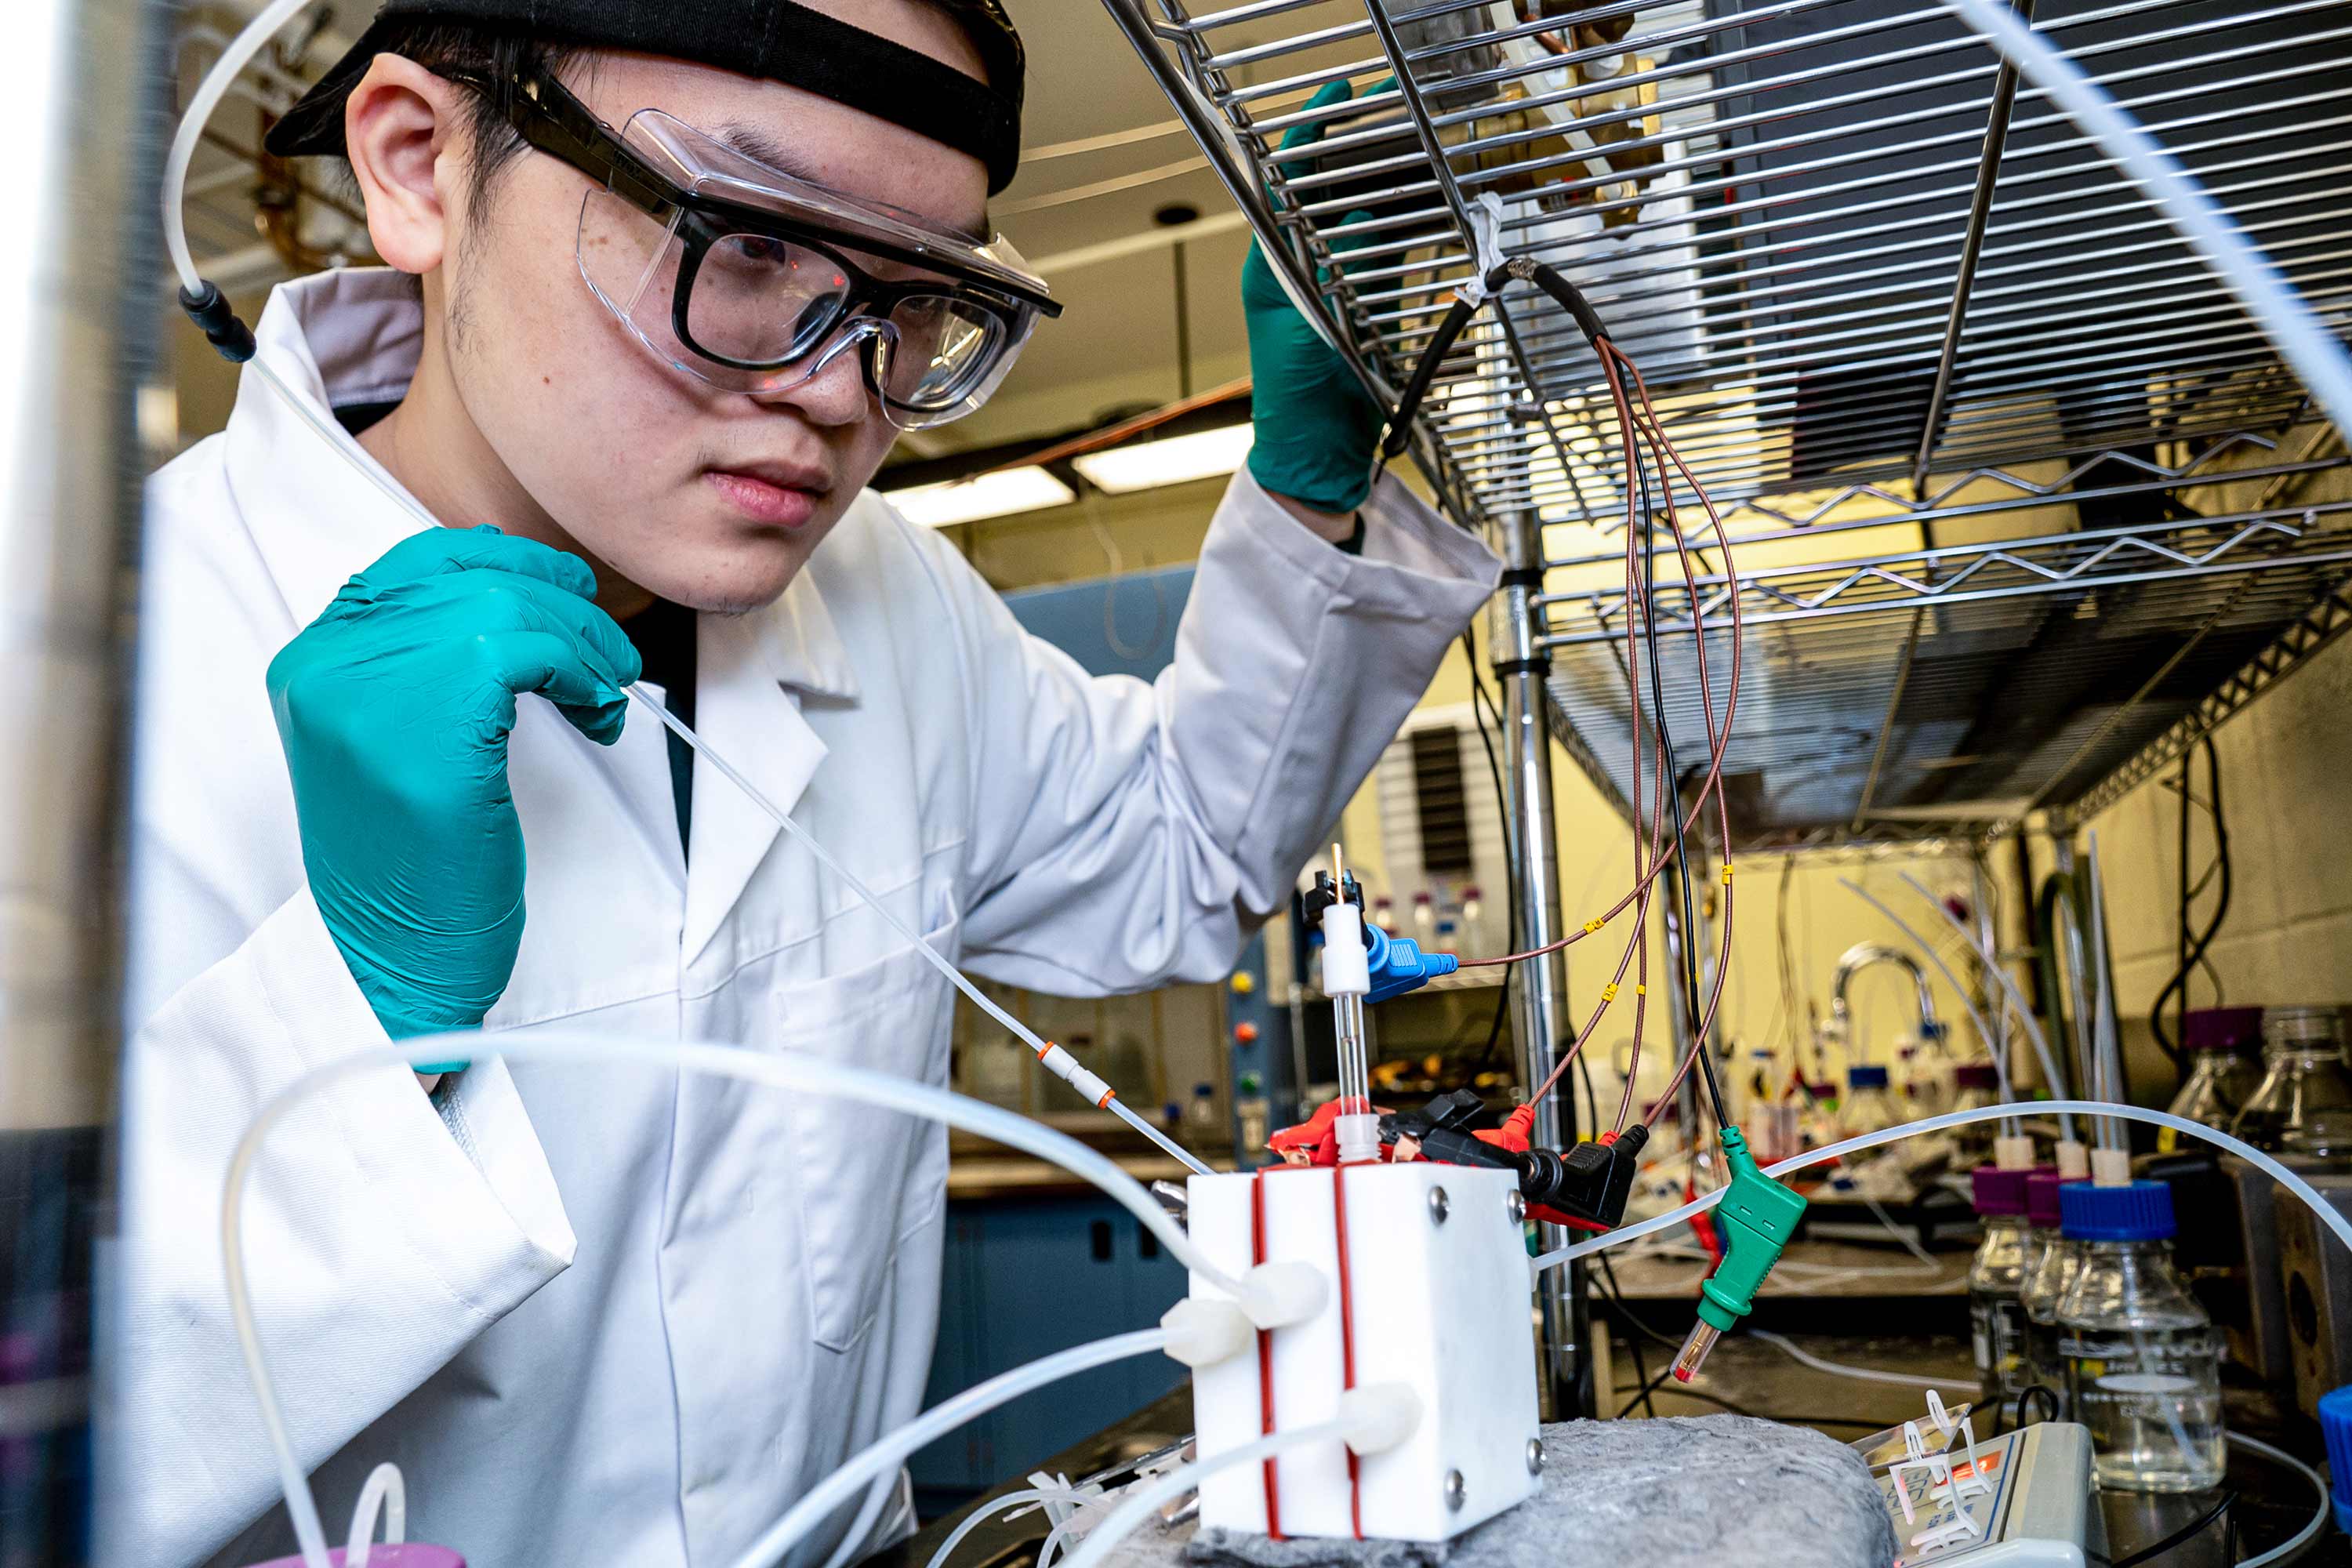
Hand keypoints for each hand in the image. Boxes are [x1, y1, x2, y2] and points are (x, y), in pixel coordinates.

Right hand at [266, 527, 641, 1062]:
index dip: (501, 561)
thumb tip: (520, 594)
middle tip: (609, 658)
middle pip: (470, 580)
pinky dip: (577, 672)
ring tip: (604, 695)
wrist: (397, 958)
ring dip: (580, 644)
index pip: (414, 563)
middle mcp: (329, 665)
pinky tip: (594, 712)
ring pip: (504, 607)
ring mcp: (368, 691)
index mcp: (314, 663)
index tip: (565, 587)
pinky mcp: (425, 725)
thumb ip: (429, 666)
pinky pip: (524, 651)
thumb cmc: (415, 864)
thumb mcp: (400, 742)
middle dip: (562, 611)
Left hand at [1242, 78, 1392, 517]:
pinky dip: (1411, 217)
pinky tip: (1432, 192)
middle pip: (1334, 186)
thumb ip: (1340, 275)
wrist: (1315, 455)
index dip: (1312, 134)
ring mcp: (1336, 279)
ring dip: (1394, 176)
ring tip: (1423, 140)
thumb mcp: (1311, 333)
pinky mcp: (1367, 298)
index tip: (1337, 96)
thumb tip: (1366, 216)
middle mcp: (1302, 263)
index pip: (1287, 182)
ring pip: (1367, 210)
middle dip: (1365, 145)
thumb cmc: (1293, 402)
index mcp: (1271, 265)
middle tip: (1399, 110)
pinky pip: (1390, 244)